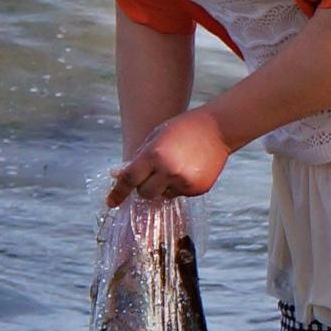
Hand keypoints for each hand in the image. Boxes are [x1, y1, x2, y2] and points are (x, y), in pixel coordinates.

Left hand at [111, 106, 230, 203]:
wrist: (219, 129)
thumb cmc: (183, 128)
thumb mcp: (156, 137)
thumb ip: (138, 157)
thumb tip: (119, 176)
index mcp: (154, 155)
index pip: (129, 179)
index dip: (118, 192)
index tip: (111, 202)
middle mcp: (168, 171)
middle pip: (145, 193)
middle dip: (144, 187)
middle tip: (152, 175)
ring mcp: (185, 182)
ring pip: (164, 195)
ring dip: (164, 186)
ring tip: (177, 167)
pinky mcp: (198, 189)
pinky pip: (181, 194)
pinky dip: (180, 186)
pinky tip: (190, 169)